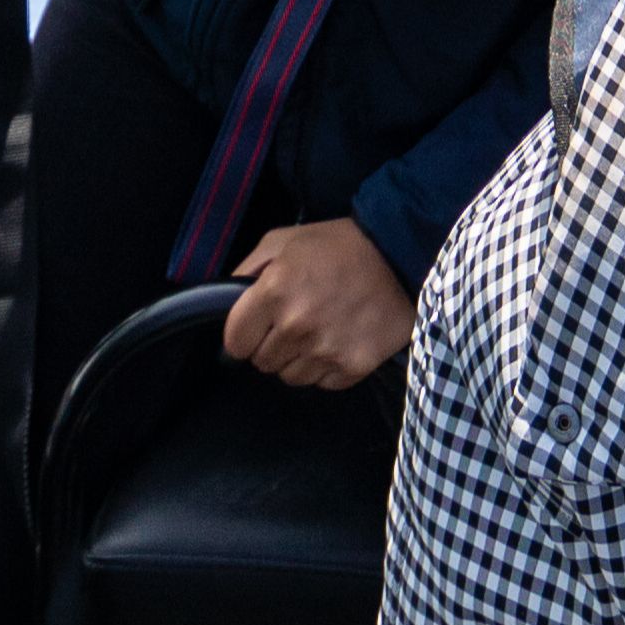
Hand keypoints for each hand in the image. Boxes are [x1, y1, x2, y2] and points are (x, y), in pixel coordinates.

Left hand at [221, 216, 412, 388]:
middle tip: (294, 321)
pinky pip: (322, 383)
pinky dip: (327, 367)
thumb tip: (225, 300)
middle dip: (272, 344)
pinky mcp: (353, 367)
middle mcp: (297, 326)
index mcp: (274, 291)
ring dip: (299, 358)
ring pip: (290, 377)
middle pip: (262, 362)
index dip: (243, 333)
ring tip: (319, 329)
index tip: (256, 326)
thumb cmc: (338, 245)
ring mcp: (326, 350)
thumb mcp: (283, 240)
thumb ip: (247, 269)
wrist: (399, 255)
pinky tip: (339, 339)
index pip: (235, 342)